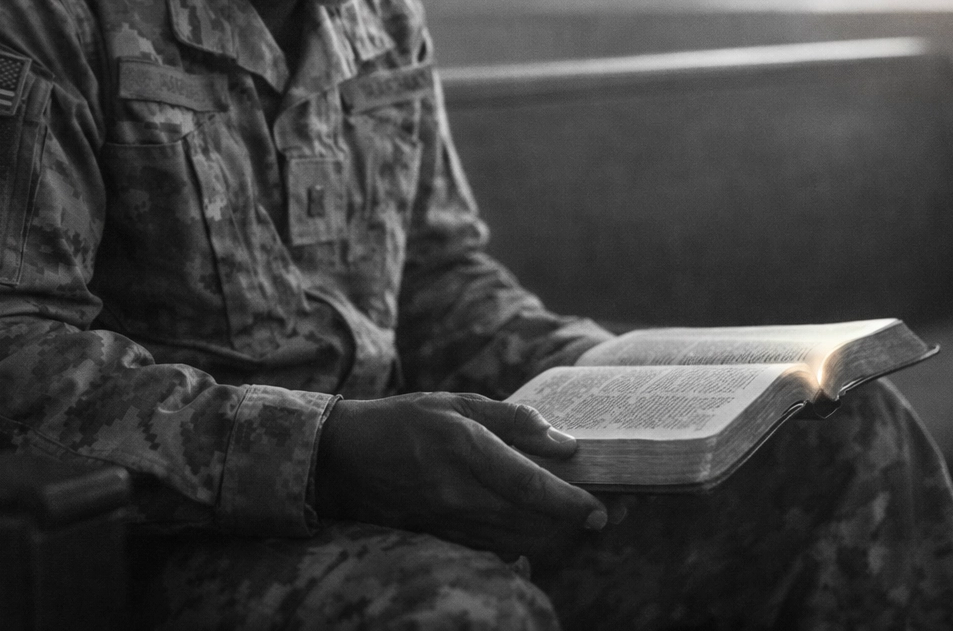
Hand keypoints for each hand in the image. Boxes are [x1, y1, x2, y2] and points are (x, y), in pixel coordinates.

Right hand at [314, 393, 612, 556]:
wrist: (343, 460)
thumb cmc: (402, 421)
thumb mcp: (455, 401)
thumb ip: (512, 418)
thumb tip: (562, 439)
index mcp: (465, 449)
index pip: (530, 485)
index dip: (571, 502)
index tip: (603, 508)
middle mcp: (460, 493)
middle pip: (533, 522)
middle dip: (575, 522)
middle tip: (609, 512)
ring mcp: (451, 522)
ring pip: (521, 540)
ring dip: (556, 535)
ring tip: (581, 518)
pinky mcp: (445, 537)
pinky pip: (498, 549)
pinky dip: (528, 543)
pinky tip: (542, 529)